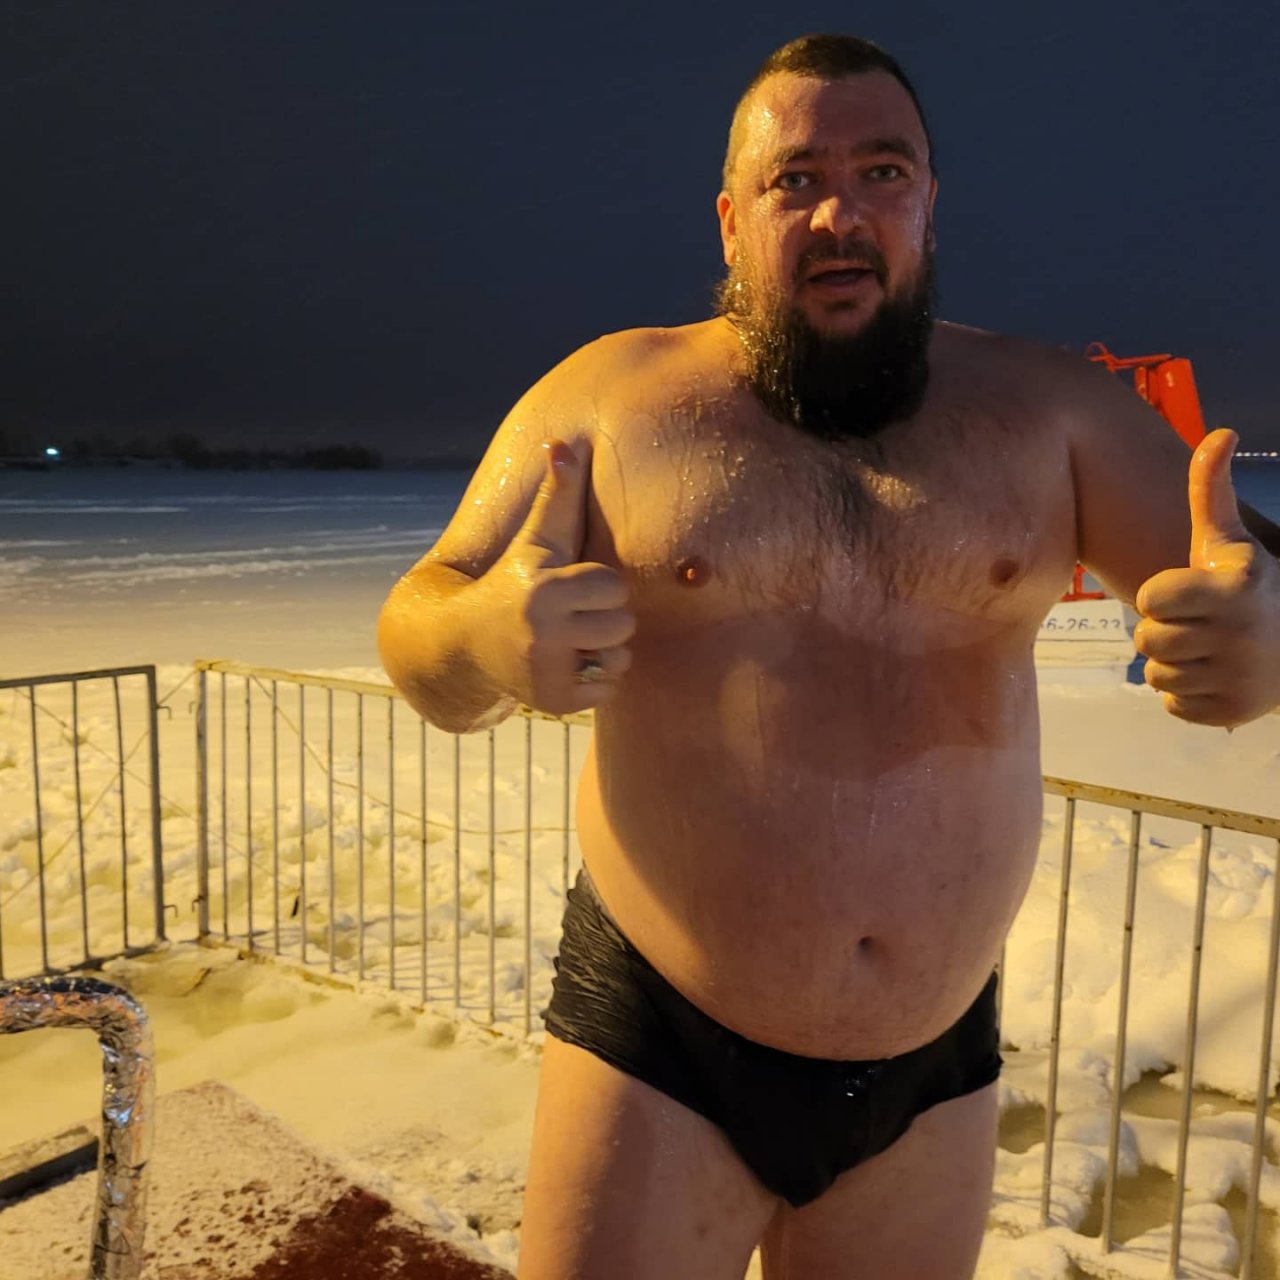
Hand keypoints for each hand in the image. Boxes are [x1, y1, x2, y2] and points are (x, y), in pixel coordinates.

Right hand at [480, 439, 633, 715]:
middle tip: (571, 617)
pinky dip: (593, 683)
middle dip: (604, 620)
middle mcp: (542, 631)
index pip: (614, 586)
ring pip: (619, 660)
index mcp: (543, 587)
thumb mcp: (536, 539)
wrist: (463, 642)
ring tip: (571, 642)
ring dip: (603, 652)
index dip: (599, 586)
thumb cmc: (515, 580)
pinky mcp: (551, 701)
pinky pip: (607, 691)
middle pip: (622, 625)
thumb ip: (557, 494)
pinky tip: (565, 667)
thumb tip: (563, 444)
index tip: (571, 587)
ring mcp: (545, 670)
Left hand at [1134, 429, 1279, 726]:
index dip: (1162, 596)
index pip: (1150, 598)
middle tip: (1196, 625)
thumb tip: (1217, 433)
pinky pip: (1172, 706)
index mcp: (1233, 588)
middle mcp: (1239, 634)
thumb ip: (1211, 492)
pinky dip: (1186, 695)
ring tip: (1205, 650)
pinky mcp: (1232, 714)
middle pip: (1146, 640)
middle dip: (1164, 631)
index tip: (1190, 593)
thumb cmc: (1247, 587)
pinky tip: (1213, 677)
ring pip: (1156, 676)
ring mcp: (1238, 678)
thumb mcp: (1228, 541)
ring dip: (1172, 664)